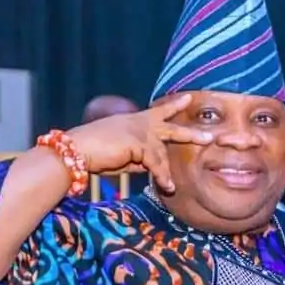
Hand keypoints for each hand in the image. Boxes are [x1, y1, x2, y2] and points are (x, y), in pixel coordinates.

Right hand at [65, 94, 212, 191]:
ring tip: (174, 184)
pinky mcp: (138, 143)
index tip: (188, 98)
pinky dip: (161, 176)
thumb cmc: (94, 153)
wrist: (74, 151)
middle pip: (171, 128)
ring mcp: (139, 131)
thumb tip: (153, 168)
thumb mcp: (122, 155)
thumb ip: (139, 158)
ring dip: (169, 170)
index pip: (158, 112)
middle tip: (210, 137)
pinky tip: (167, 187)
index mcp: (134, 121)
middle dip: (191, 134)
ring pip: (163, 151)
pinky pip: (155, 163)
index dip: (174, 106)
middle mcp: (139, 123)